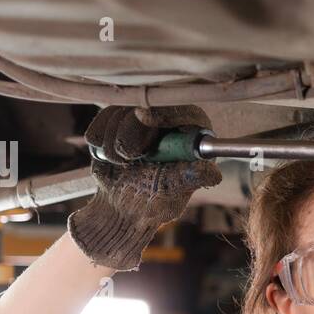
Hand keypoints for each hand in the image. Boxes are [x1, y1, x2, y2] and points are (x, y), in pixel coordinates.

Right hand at [68, 105, 222, 271]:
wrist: (121, 208)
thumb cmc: (153, 204)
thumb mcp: (174, 193)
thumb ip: (191, 178)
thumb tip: (213, 173)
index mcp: (191, 136)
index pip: (183, 111)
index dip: (164, 112)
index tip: (144, 117)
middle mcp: (170, 123)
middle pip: (148, 105)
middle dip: (131, 131)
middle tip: (128, 157)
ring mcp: (143, 119)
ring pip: (123, 110)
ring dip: (114, 140)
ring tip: (121, 164)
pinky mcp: (120, 120)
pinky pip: (105, 115)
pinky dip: (100, 136)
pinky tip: (106, 157)